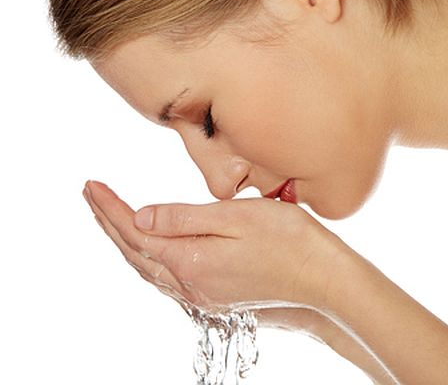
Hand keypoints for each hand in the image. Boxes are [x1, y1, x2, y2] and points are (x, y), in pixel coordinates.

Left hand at [82, 180, 346, 333]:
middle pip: (135, 253)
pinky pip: (168, 278)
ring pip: (149, 268)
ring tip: (111, 218)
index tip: (90, 184)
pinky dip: (148, 259)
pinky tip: (151, 250)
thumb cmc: (289, 242)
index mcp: (190, 261)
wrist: (324, 281)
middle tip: (91, 195)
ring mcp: (204, 294)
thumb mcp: (236, 219)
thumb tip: (140, 217)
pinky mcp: (219, 296)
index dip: (109, 208)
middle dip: (108, 223)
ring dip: (125, 242)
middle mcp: (191, 284)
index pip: (135, 232)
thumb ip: (184, 219)